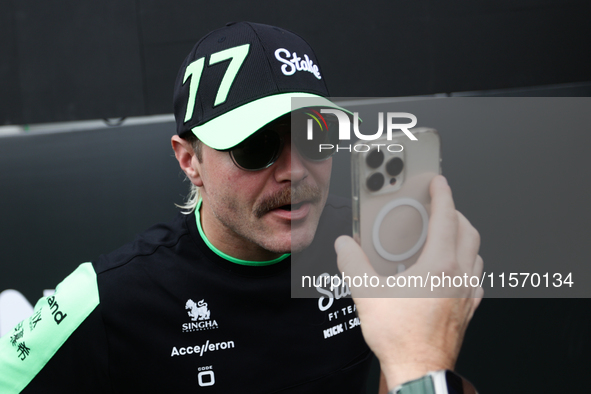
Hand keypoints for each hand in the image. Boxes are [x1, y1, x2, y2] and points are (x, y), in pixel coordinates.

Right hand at [334, 175, 482, 388]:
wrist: (419, 369)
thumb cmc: (401, 337)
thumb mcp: (367, 294)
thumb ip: (353, 263)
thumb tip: (345, 246)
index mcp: (439, 266)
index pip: (446, 219)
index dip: (443, 195)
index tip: (438, 182)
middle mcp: (459, 276)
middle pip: (468, 231)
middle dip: (455, 212)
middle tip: (439, 207)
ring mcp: (467, 293)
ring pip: (476, 253)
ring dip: (463, 237)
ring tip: (445, 235)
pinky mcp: (468, 309)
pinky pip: (476, 276)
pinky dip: (467, 263)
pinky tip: (452, 269)